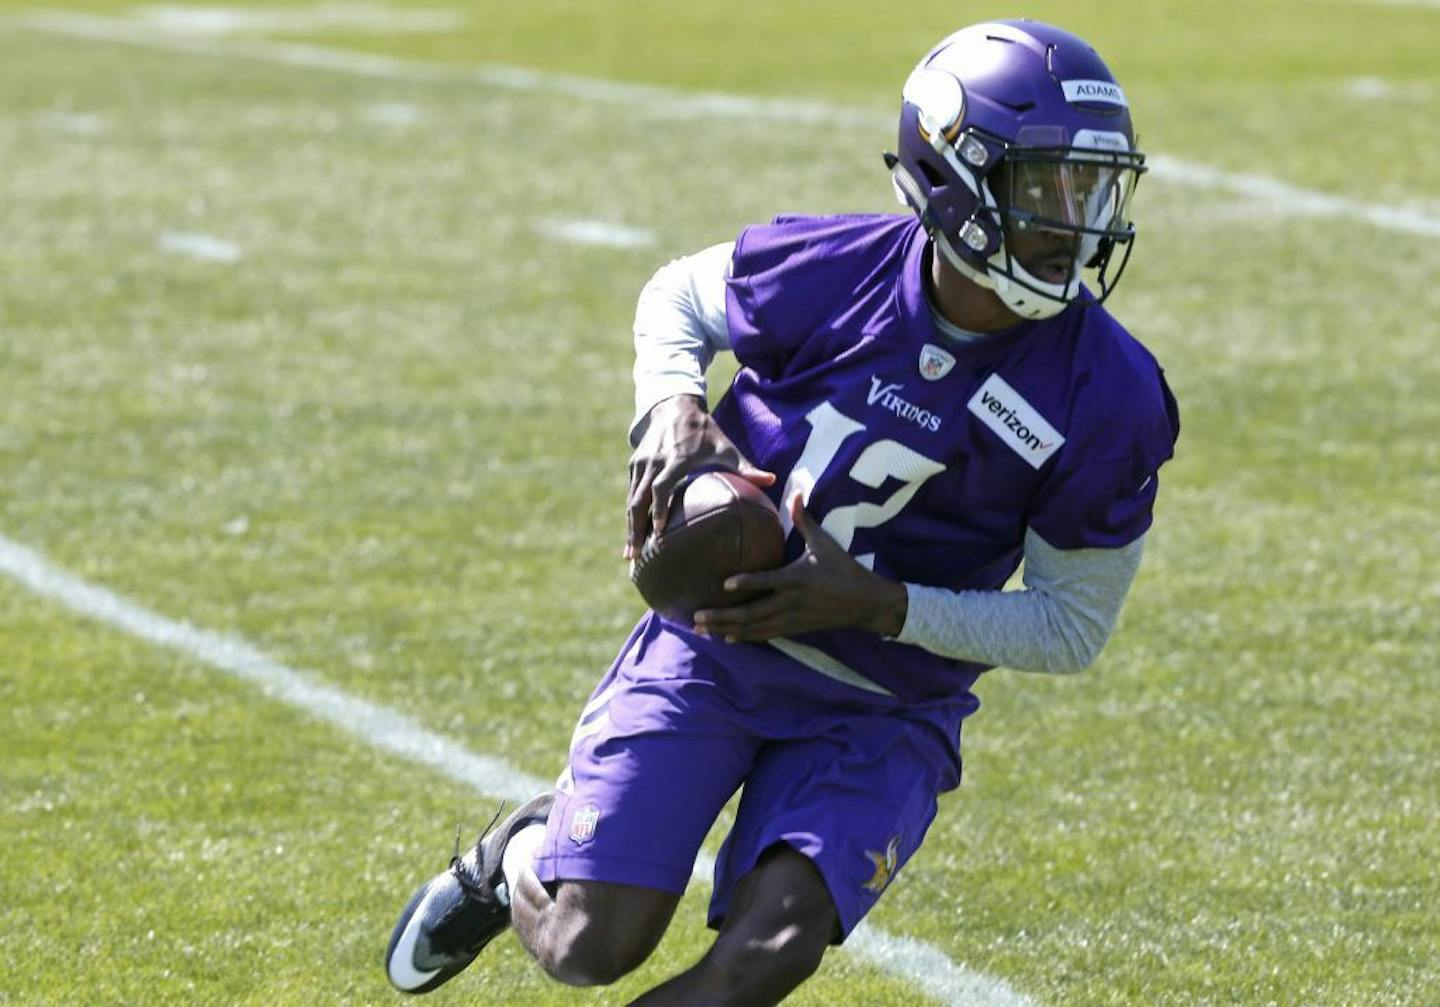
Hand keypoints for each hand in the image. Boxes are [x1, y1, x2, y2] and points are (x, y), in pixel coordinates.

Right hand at [624, 395, 774, 559]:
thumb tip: (772, 481)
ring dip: (630, 528)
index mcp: (676, 459)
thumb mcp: (726, 447)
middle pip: (639, 500)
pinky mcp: (634, 464)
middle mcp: (654, 462)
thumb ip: (746, 467)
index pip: (662, 487)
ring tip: (631, 555)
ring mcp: (641, 463)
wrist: (674, 406)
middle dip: (636, 529)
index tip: (660, 533)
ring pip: (632, 500)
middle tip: (637, 557)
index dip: (659, 509)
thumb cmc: (706, 432)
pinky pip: (630, 493)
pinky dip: (631, 515)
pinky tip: (633, 536)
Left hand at [692, 495, 907, 640]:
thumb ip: (804, 520)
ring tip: (700, 629)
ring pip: (754, 628)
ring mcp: (791, 618)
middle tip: (696, 616)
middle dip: (722, 616)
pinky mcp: (794, 629)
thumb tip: (796, 492)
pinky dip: (744, 637)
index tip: (724, 585)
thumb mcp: (824, 543)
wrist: (865, 603)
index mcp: (797, 578)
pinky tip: (725, 638)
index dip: (746, 583)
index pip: (768, 581)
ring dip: (726, 629)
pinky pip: (765, 634)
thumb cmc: (843, 569)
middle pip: (752, 613)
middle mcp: (791, 601)